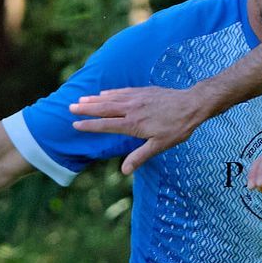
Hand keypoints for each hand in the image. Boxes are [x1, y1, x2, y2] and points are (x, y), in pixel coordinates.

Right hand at [70, 86, 207, 174]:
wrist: (191, 104)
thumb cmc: (177, 127)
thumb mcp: (160, 146)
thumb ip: (140, 157)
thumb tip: (124, 171)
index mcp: (133, 124)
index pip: (106, 124)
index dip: (90, 125)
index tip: (76, 124)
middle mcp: (131, 109)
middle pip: (104, 108)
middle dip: (86, 109)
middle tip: (70, 107)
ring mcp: (136, 98)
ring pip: (111, 98)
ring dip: (95, 99)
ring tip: (81, 100)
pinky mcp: (143, 91)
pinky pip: (122, 91)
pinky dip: (110, 92)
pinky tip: (103, 93)